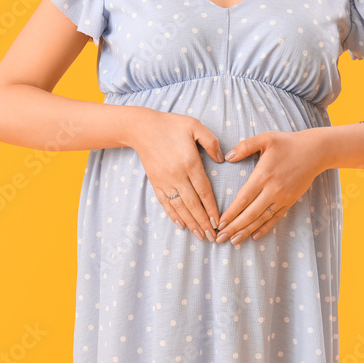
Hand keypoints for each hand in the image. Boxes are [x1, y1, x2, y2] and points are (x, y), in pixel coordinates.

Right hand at [130, 110, 225, 241]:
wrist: (141, 128)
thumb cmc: (170, 125)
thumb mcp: (195, 126)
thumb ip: (211, 142)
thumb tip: (222, 159)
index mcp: (190, 163)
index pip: (204, 191)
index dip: (212, 209)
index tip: (219, 222)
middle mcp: (177, 175)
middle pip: (193, 204)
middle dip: (203, 222)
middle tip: (213, 237)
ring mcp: (165, 181)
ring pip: (180, 207)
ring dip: (191, 223)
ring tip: (200, 236)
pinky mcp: (155, 182)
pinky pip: (165, 202)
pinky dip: (173, 215)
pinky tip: (181, 224)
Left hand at [213, 128, 327, 244]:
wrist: (315, 151)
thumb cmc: (288, 143)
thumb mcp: (265, 138)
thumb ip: (244, 146)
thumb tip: (228, 157)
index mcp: (263, 175)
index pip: (243, 199)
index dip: (231, 213)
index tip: (219, 223)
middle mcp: (272, 190)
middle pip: (250, 213)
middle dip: (234, 227)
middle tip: (220, 239)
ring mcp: (283, 198)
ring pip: (262, 219)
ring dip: (247, 231)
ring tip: (234, 241)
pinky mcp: (290, 201)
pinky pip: (275, 218)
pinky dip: (265, 228)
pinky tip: (255, 236)